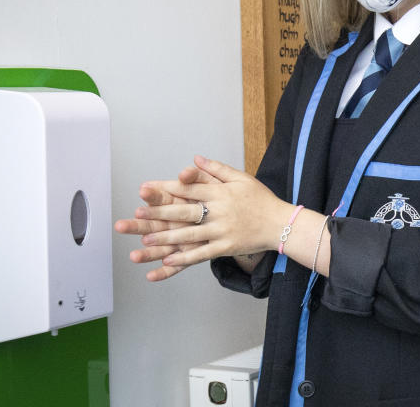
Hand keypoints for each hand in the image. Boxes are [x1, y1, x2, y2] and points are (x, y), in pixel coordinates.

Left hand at [114, 156, 287, 280]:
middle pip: (185, 212)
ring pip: (190, 234)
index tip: (148, 190)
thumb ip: (216, 169)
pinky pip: (203, 253)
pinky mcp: (227, 247)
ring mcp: (223, 230)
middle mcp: (220, 211)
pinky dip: (185, 257)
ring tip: (146, 240)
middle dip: (159, 213)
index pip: (190, 189)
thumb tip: (195, 159)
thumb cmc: (261, 199)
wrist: (282, 223)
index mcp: (221, 192)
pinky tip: (168, 259)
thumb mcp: (241, 177)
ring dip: (166, 237)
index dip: (167, 189)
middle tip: (138, 214)